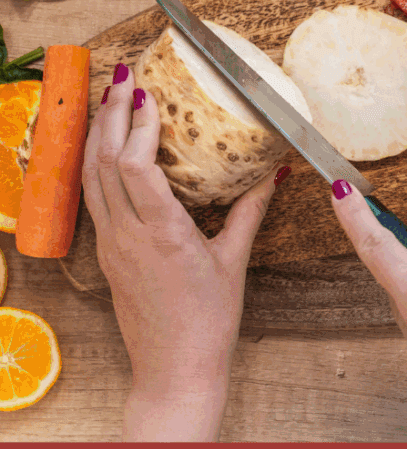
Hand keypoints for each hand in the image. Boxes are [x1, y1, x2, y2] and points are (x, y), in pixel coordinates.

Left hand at [82, 63, 288, 440]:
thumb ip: (251, 211)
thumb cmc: (208, 322)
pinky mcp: (106, 253)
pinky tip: (106, 146)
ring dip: (98, 134)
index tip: (148, 94)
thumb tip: (275, 172)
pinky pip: (93, 197)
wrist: (174, 371)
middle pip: (104, 162)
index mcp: (161, 234)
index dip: (137, 126)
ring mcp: (111, 245)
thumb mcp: (234, 261)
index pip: (135, 167)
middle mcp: (127, 236)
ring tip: (109, 99)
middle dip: (111, 113)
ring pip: (90, 177)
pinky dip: (96, 163)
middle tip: (124, 77)